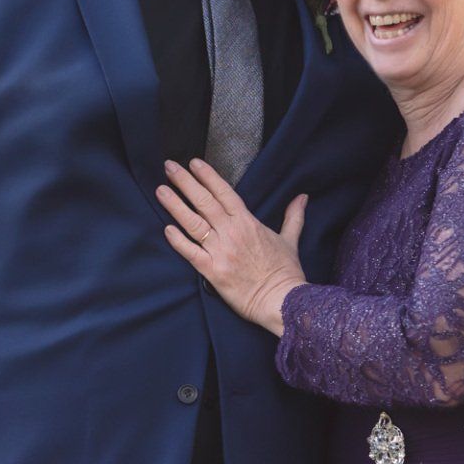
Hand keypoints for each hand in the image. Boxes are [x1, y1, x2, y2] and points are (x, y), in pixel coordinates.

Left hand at [158, 159, 307, 335]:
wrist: (282, 301)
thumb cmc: (286, 272)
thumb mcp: (290, 240)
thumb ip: (293, 216)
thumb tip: (302, 197)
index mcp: (248, 222)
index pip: (224, 193)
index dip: (207, 176)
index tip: (193, 163)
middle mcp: (232, 232)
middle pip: (204, 202)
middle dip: (185, 182)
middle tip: (169, 167)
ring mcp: (221, 251)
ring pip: (193, 223)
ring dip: (175, 205)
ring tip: (161, 190)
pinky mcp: (213, 271)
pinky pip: (191, 253)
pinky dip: (178, 241)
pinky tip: (166, 229)